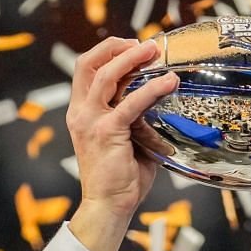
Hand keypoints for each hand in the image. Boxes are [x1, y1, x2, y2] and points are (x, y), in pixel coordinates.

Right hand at [68, 37, 176, 222]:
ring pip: (106, 75)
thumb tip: (161, 104)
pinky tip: (169, 83)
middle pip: (89, 63)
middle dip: (116, 47)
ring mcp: (91, 121)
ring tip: (154, 51)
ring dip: (131, 58)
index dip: (106, 52)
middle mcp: (81, 113)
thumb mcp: (126, 139)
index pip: (86, 69)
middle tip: (144, 44)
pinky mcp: (107, 132)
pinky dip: (152, 89)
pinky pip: (131, 103)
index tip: (131, 47)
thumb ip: (136, 118)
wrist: (108, 206)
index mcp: (81, 113)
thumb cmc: (119, 178)